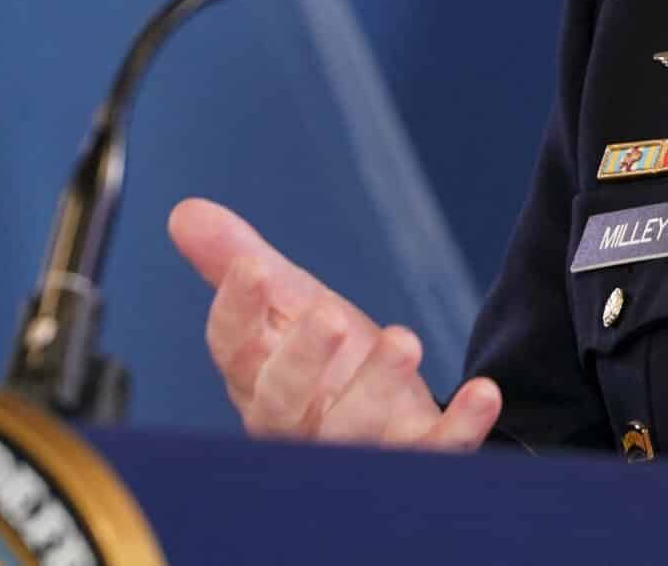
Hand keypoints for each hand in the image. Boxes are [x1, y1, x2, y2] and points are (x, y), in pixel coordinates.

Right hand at [168, 198, 500, 448]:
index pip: (233, 351)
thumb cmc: (324, 360)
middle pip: (282, 405)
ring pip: (352, 434)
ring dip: (377, 388)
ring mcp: (353, 447)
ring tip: (404, 340)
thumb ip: (240, 262)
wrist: (387, 415)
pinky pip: (432, 453)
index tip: (252, 266)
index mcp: (258, 378)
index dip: (237, 311)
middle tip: (329, 316)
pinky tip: (483, 394)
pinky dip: (458, 427)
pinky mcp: (411, 456)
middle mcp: (297, 421)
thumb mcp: (289, 304)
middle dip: (301, 363)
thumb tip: (185, 212)